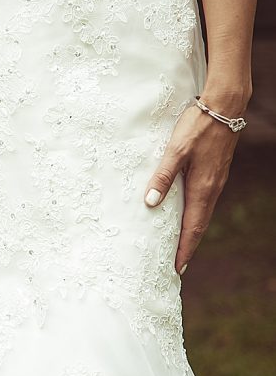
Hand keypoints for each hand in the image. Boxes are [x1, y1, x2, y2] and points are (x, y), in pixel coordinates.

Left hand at [143, 98, 242, 274]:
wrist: (225, 107)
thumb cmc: (198, 127)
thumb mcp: (174, 151)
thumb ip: (162, 177)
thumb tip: (149, 203)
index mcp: (202, 188)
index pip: (192, 227)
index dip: (184, 249)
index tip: (177, 268)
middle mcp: (211, 188)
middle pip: (198, 225)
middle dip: (187, 246)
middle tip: (176, 265)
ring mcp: (215, 180)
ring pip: (202, 213)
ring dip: (190, 231)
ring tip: (179, 245)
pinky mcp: (215, 172)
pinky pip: (203, 201)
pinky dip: (194, 214)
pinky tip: (186, 214)